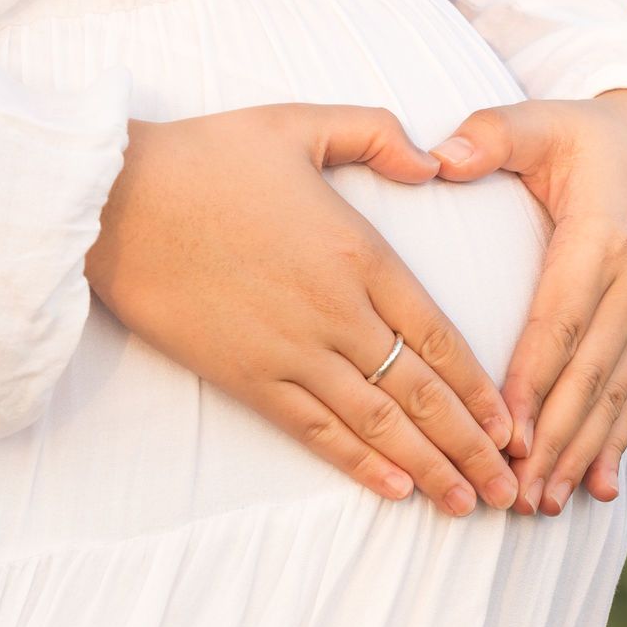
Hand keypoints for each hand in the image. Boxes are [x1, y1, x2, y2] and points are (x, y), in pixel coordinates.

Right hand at [87, 103, 519, 515]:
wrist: (113, 201)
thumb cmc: (205, 156)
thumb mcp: (300, 122)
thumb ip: (375, 135)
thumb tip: (433, 160)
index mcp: (359, 252)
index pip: (440, 334)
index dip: (482, 387)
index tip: (513, 423)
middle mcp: (336, 311)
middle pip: (422, 391)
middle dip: (473, 445)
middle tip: (510, 489)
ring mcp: (291, 349)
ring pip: (377, 422)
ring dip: (428, 467)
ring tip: (467, 504)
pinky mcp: (246, 376)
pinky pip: (315, 430)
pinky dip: (358, 463)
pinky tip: (393, 490)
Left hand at [430, 89, 626, 511]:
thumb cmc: (589, 138)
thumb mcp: (542, 120)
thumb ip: (490, 134)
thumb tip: (441, 157)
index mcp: (601, 240)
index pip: (559, 322)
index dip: (532, 382)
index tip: (503, 433)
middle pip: (587, 376)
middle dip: (552, 441)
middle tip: (514, 495)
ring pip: (613, 397)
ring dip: (578, 455)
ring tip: (543, 506)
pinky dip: (615, 444)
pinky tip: (597, 489)